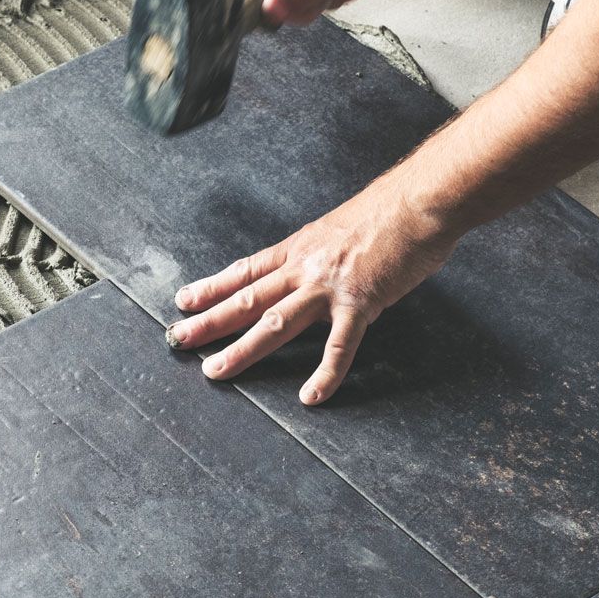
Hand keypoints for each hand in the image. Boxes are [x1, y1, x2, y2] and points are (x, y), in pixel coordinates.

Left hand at [167, 173, 457, 403]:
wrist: (421, 200)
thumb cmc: (389, 211)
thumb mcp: (340, 229)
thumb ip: (322, 254)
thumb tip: (314, 271)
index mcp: (300, 248)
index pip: (245, 271)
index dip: (212, 287)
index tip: (183, 301)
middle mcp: (305, 267)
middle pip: (246, 298)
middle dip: (208, 320)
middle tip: (176, 338)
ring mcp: (329, 286)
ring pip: (274, 322)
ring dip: (241, 349)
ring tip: (214, 370)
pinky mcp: (361, 302)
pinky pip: (339, 346)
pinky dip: (325, 374)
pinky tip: (311, 397)